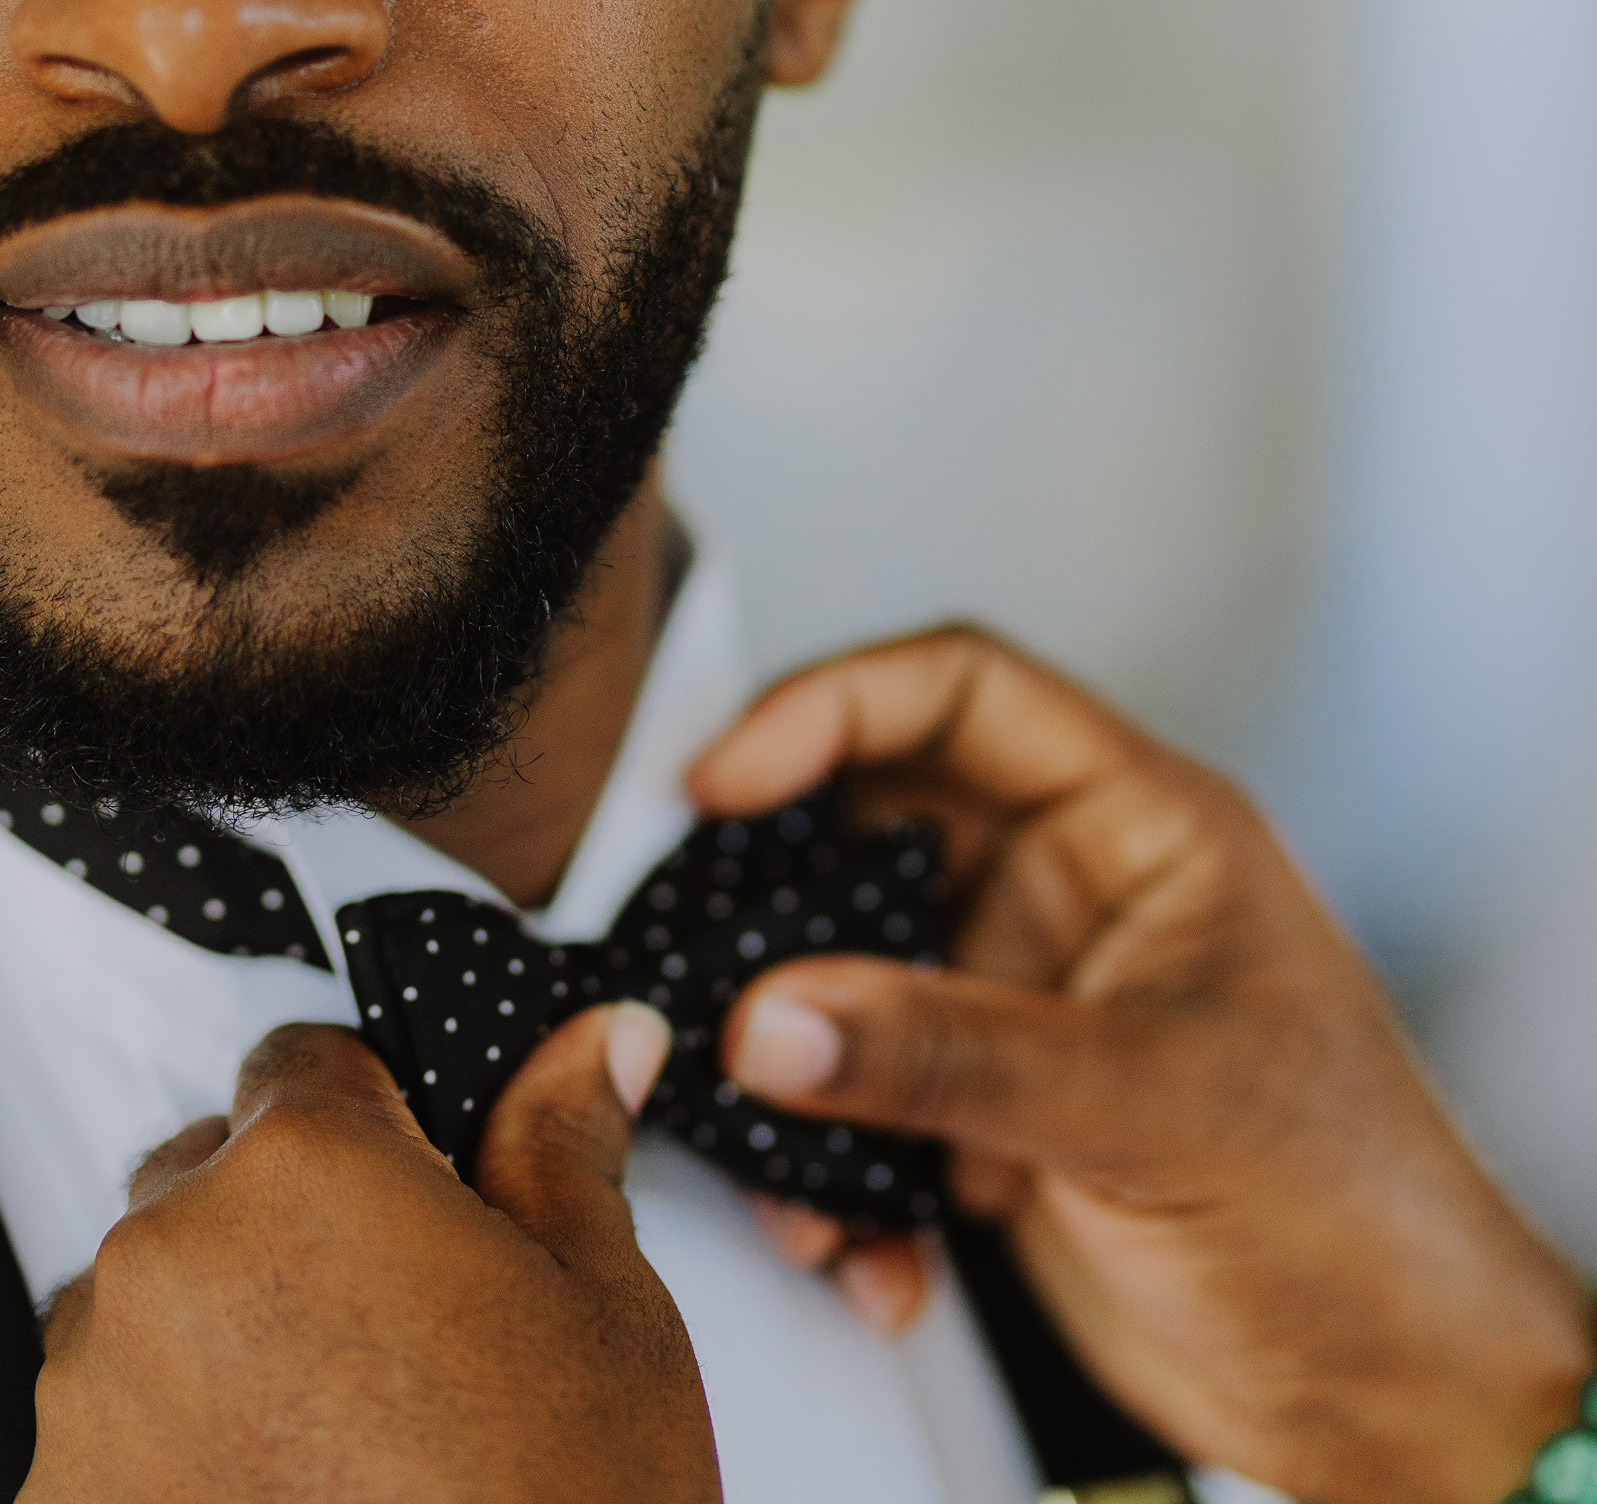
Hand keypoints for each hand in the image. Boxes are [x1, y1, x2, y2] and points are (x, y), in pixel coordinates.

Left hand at [20, 1001, 717, 1503]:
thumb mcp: (602, 1310)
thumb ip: (564, 1144)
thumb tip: (599, 1037)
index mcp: (301, 1168)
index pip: (302, 1063)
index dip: (376, 1123)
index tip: (418, 1199)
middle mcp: (165, 1259)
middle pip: (211, 1182)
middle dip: (291, 1236)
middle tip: (398, 1347)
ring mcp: (90, 1398)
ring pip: (149, 1311)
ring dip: (219, 1348)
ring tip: (337, 1450)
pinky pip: (105, 1437)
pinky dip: (171, 1462)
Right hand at [691, 628, 1592, 1503]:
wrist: (1395, 1402)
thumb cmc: (1352, 1212)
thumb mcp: (1144, 1106)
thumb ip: (948, 1053)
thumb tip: (772, 1015)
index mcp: (1140, 825)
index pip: (962, 691)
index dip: (830, 707)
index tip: (723, 779)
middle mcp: (1071, 896)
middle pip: (875, 831)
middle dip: (780, 906)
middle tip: (700, 964)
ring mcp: (1026, 1007)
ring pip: (849, 980)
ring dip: (797, 1068)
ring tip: (781, 1155)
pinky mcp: (993, 1118)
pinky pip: (863, 1104)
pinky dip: (836, 1176)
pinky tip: (867, 1249)